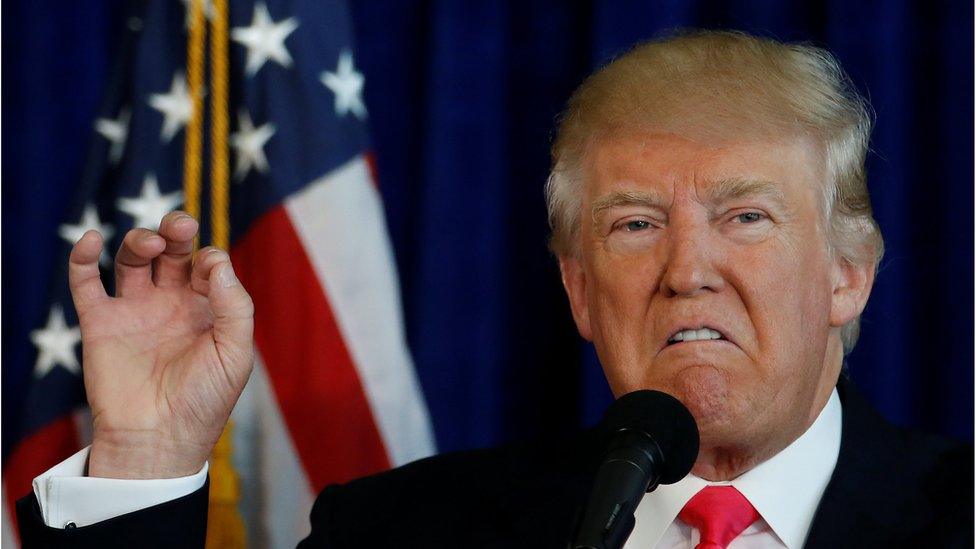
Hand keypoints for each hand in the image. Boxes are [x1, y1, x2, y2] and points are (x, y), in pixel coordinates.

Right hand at [68, 211, 253, 478]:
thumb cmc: (204, 401)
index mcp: (206, 309)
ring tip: (151, 241)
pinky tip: (91, 239)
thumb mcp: (235, 354)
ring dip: (140, 238)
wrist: (158, 439)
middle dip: (177, 229)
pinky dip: (83, 256)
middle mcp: (171, 304)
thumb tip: (217, 261)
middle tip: (181, 224)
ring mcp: (135, 311)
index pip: (208, 264)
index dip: (210, 258)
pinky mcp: (100, 323)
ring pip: (134, 258)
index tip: (210, 272)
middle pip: (172, 251)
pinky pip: (86, 282)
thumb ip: (235, 306)